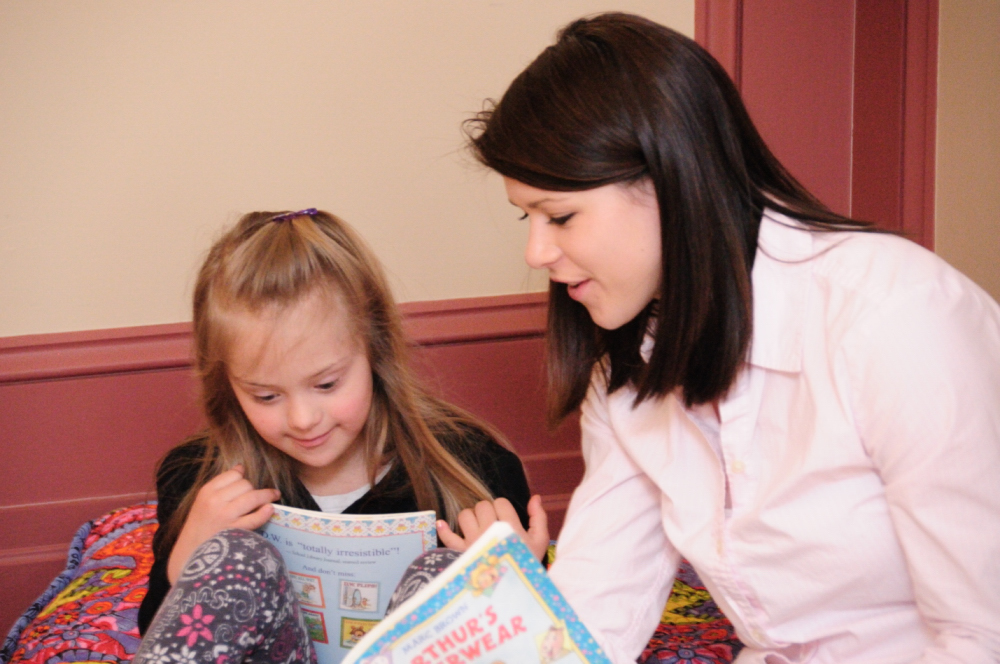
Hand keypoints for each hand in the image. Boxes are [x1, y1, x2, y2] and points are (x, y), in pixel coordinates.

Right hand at [167, 464, 280, 582]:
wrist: (189, 556)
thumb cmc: (199, 528)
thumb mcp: (202, 502)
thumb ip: (220, 486)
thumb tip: (240, 467)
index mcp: (206, 492)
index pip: (233, 475)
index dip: (243, 478)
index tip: (247, 484)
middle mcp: (215, 501)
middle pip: (245, 484)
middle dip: (253, 489)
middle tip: (256, 497)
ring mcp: (225, 516)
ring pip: (253, 497)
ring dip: (267, 496)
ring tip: (274, 496)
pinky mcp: (234, 531)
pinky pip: (256, 517)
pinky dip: (265, 512)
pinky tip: (270, 510)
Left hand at [438, 495, 548, 561]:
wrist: (512, 592)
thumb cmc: (526, 563)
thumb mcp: (540, 541)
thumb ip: (539, 517)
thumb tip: (535, 497)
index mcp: (509, 527)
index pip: (500, 502)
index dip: (503, 507)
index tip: (505, 517)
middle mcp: (489, 532)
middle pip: (482, 506)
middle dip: (488, 511)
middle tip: (493, 522)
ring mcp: (473, 542)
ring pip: (465, 515)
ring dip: (471, 518)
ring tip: (478, 526)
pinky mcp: (461, 553)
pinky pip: (448, 537)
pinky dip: (443, 530)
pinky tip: (442, 524)